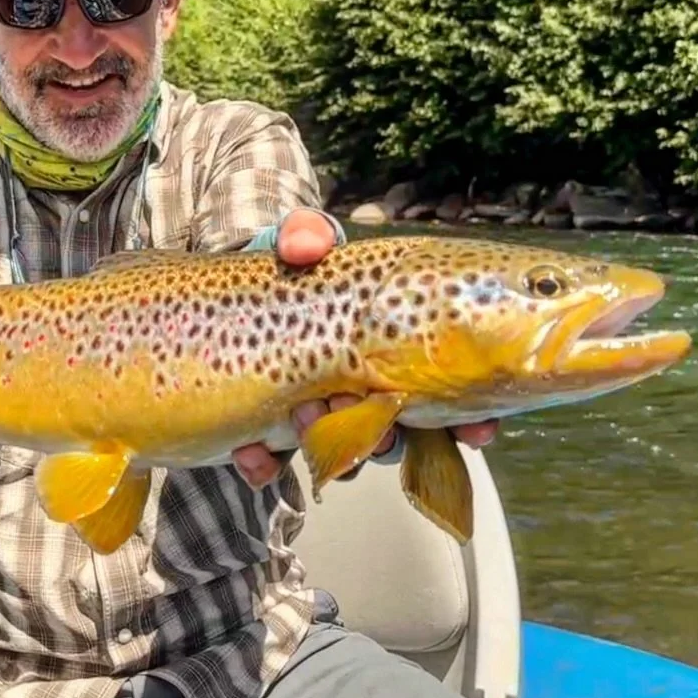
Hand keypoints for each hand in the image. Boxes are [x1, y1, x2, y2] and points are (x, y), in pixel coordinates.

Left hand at [230, 208, 498, 487]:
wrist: (222, 292)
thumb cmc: (284, 268)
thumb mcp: (298, 240)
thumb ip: (306, 233)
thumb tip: (307, 244)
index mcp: (391, 350)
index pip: (449, 395)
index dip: (469, 421)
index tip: (475, 429)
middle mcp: (361, 389)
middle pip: (394, 433)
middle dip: (385, 436)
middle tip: (357, 406)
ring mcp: (316, 412)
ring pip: (338, 453)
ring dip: (324, 443)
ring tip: (299, 418)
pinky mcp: (266, 429)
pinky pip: (272, 463)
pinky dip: (262, 463)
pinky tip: (251, 452)